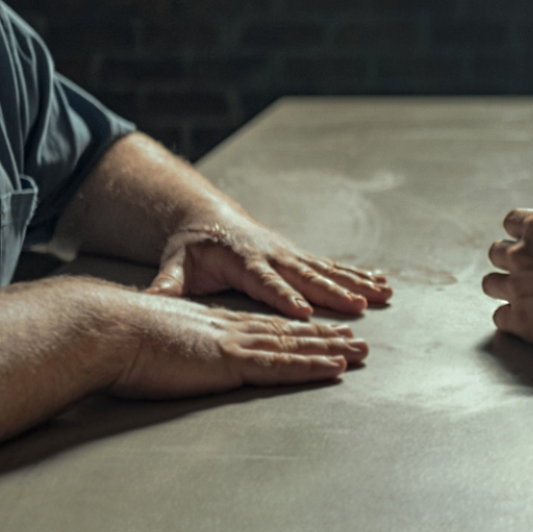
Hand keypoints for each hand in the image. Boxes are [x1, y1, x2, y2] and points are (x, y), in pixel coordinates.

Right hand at [112, 296, 368, 399]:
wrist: (108, 328)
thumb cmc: (118, 338)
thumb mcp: (148, 342)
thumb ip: (163, 348)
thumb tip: (155, 355)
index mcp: (211, 326)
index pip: (263, 328)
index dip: (295, 329)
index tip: (319, 330)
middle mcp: (229, 329)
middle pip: (288, 333)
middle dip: (326, 336)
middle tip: (358, 340)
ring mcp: (232, 343)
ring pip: (294, 346)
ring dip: (331, 350)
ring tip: (361, 352)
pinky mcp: (230, 360)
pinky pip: (281, 365)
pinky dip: (312, 365)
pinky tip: (336, 367)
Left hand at [146, 214, 392, 319]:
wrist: (207, 218)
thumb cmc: (191, 249)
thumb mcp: (174, 266)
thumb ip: (166, 286)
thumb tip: (149, 301)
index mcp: (243, 261)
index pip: (266, 283)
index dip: (285, 297)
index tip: (304, 313)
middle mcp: (273, 255)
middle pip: (306, 276)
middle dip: (333, 292)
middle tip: (358, 306)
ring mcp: (289, 254)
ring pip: (327, 271)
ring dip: (355, 283)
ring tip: (383, 294)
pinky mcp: (299, 257)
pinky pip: (332, 267)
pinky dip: (358, 275)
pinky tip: (381, 283)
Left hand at [481, 185, 532, 361]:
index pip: (511, 221)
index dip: (520, 232)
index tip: (530, 242)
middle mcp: (522, 255)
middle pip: (497, 252)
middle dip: (509, 260)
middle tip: (525, 270)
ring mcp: (518, 288)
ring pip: (491, 284)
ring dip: (505, 289)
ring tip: (523, 296)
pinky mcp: (520, 321)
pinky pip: (500, 317)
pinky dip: (512, 319)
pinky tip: (529, 320)